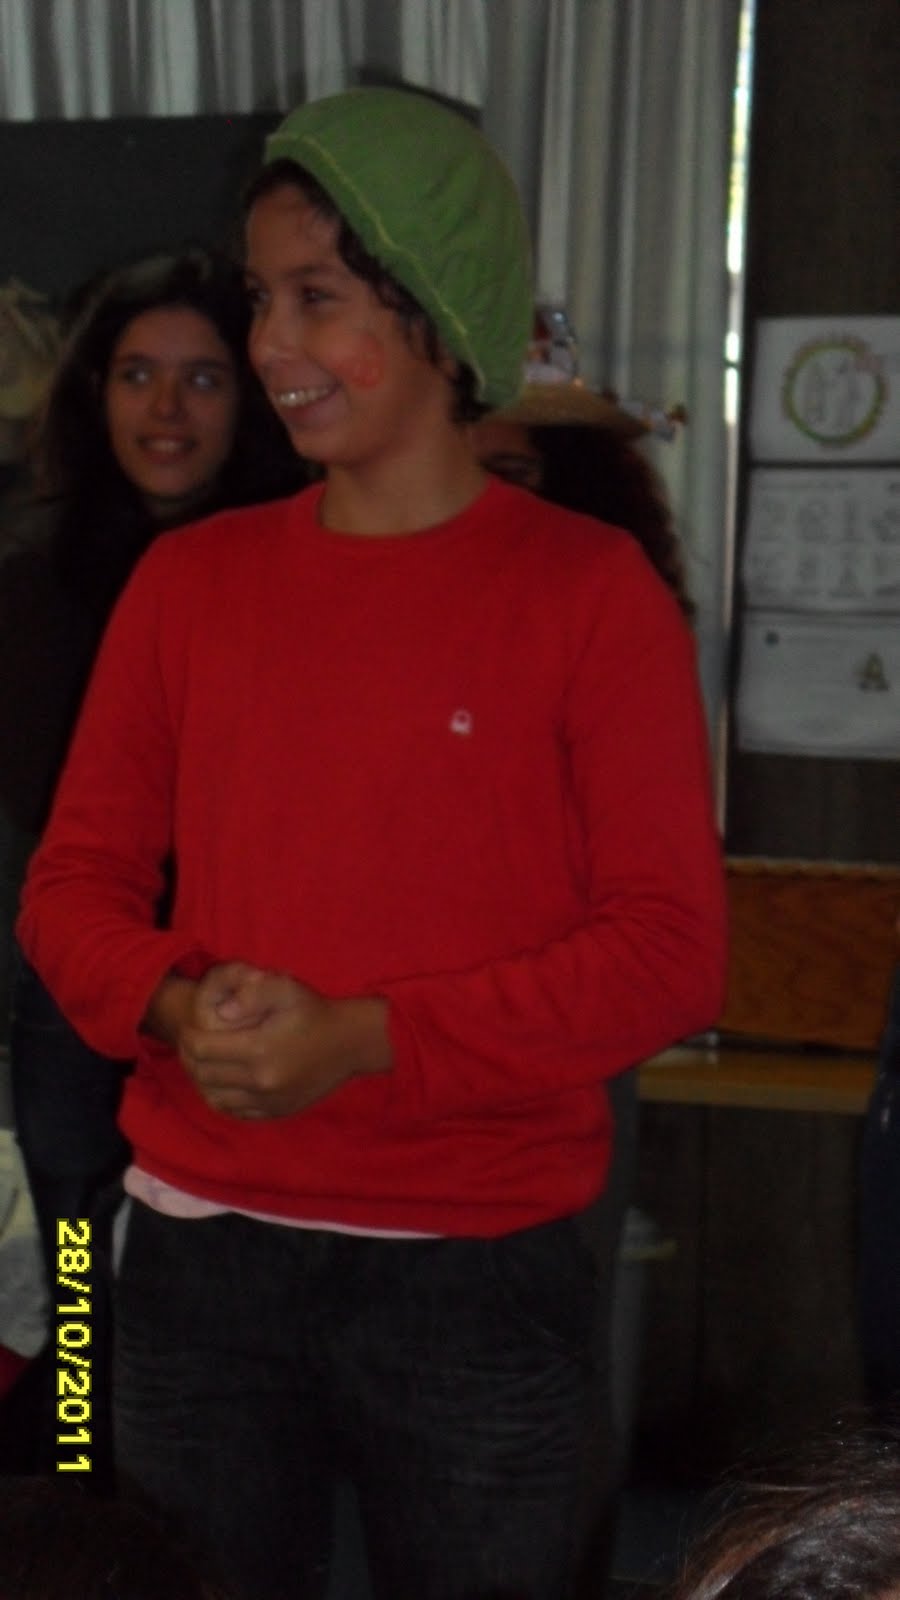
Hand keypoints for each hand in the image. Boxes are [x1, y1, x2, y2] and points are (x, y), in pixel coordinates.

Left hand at [145, 965, 390, 1120]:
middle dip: (190, 1059)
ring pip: (215, 1098)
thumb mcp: (286, 988)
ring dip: (202, 1081)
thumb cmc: (314, 1011)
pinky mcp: (275, 1112)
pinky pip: (235, 1111)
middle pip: (204, 1075)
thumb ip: (252, 992)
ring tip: (203, 1063)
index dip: (188, 1038)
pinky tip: (223, 1082)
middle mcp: (260, 1082)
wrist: (348, 1044)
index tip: (189, 1028)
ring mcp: (268, 1101)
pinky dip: (221, 1098)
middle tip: (190, 1045)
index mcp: (259, 1050)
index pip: (202, 1050)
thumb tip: (222, 1011)